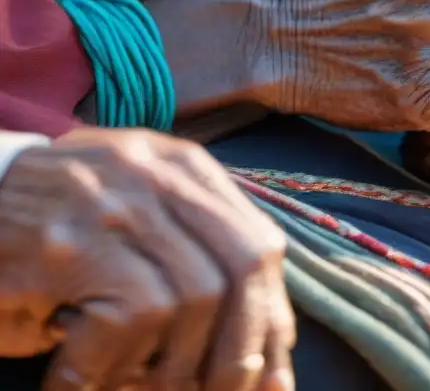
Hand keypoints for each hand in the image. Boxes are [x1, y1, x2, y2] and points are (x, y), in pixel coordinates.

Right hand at [0, 127, 293, 390]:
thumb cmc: (47, 231)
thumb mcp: (131, 226)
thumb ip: (193, 261)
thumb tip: (262, 355)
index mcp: (183, 168)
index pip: (259, 243)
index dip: (272, 315)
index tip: (273, 372)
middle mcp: (158, 174)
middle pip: (244, 265)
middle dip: (245, 345)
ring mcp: (115, 203)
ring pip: (196, 296)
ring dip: (175, 366)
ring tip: (141, 389)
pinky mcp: (68, 244)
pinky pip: (133, 315)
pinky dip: (114, 363)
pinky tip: (77, 376)